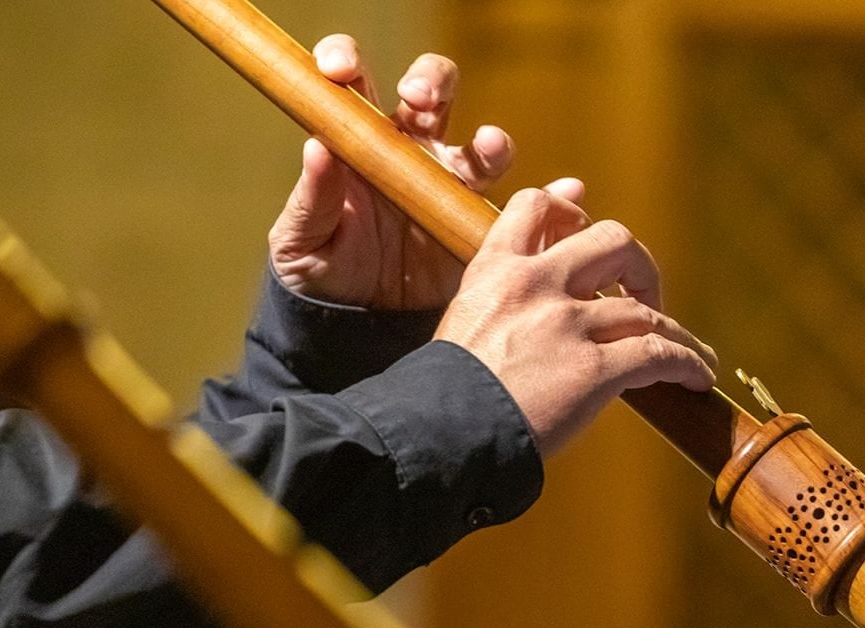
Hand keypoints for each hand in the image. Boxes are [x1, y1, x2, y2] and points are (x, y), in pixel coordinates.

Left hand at [269, 36, 581, 308]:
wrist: (356, 329)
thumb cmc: (319, 275)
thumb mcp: (299, 242)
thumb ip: (310, 197)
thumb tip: (317, 147)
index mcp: (361, 140)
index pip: (356, 82)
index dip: (348, 60)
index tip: (341, 69)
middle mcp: (411, 151)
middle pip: (433, 93)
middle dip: (431, 83)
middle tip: (421, 101)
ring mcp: (451, 186)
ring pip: (482, 146)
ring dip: (492, 142)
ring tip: (491, 149)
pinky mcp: (478, 225)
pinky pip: (524, 206)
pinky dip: (552, 198)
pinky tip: (565, 194)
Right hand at [435, 189, 717, 456]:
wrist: (438, 435)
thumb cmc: (445, 392)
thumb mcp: (462, 321)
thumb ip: (495, 294)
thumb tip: (525, 282)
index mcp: (495, 270)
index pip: (536, 208)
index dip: (570, 209)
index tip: (585, 218)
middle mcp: (535, 286)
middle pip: (613, 241)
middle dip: (639, 266)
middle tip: (641, 295)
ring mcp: (566, 326)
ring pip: (644, 309)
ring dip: (675, 330)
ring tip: (690, 352)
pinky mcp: (593, 371)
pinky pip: (658, 354)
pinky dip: (687, 363)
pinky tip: (697, 379)